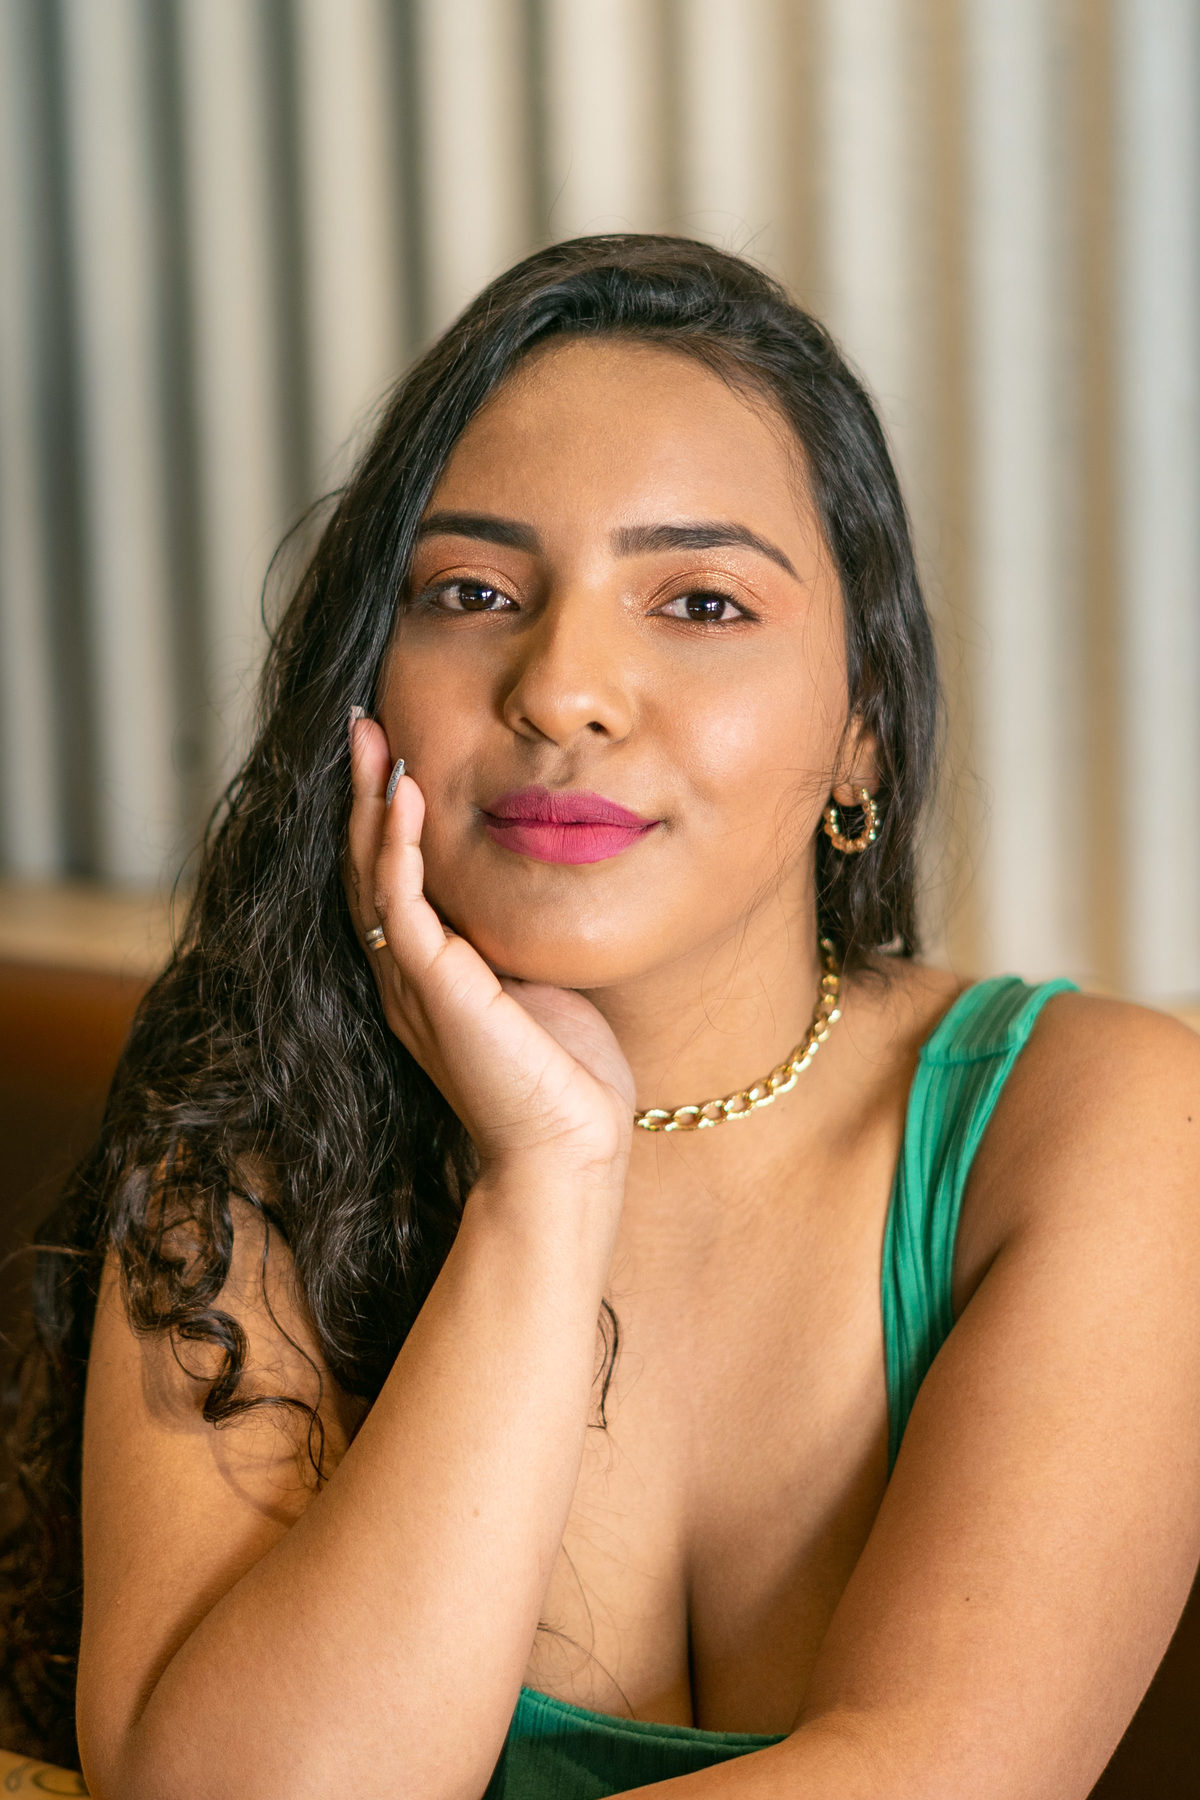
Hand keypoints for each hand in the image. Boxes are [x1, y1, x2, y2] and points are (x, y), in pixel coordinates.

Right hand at [344, 713, 636, 1185]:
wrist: (569, 1150)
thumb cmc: (566, 1074)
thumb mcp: (540, 979)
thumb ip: (521, 933)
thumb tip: (548, 871)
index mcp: (426, 972)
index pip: (387, 876)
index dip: (382, 814)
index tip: (390, 750)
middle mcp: (403, 973)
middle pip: (363, 864)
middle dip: (361, 791)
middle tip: (361, 723)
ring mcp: (410, 981)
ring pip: (369, 874)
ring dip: (368, 802)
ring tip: (372, 739)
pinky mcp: (431, 988)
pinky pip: (399, 902)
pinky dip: (396, 844)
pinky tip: (403, 796)